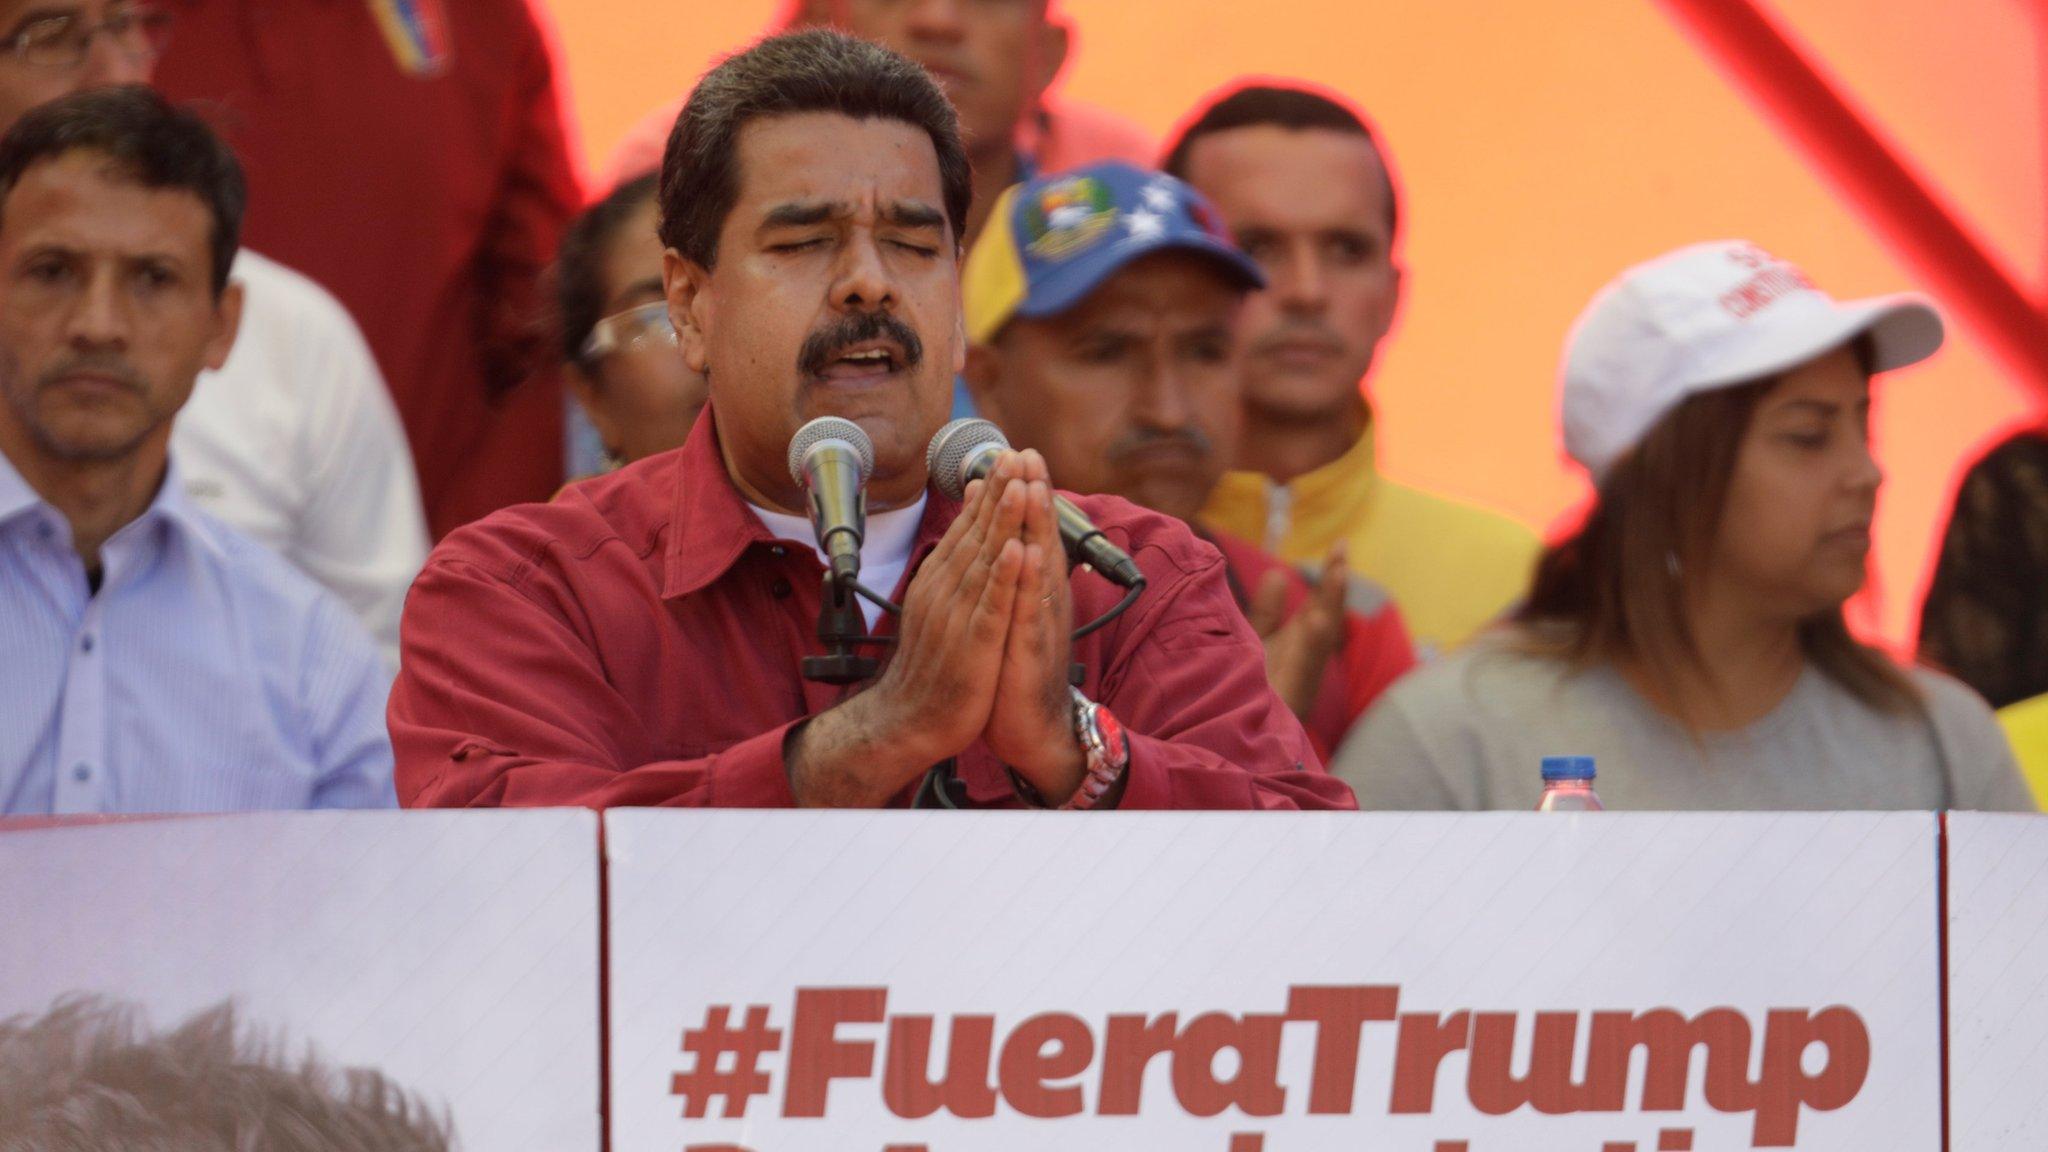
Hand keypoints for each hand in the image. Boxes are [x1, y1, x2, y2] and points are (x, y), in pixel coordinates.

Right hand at [786, 459, 1028, 805]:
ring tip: (1019, 485)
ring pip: (984, 561)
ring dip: (1002, 522)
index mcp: (941, 582)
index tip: (1005, 456)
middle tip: (1014, 454)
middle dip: (998, 493)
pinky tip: (1017, 552)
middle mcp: (946, 591)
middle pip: (976, 534)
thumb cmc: (933, 667)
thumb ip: (955, 569)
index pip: (968, 528)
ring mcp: (958, 616)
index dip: (989, 491)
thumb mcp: (941, 609)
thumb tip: (967, 534)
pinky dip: (1003, 578)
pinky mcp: (973, 645)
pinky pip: (991, 606)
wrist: (910, 721)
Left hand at [982, 448, 1086, 801]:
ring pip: (1040, 566)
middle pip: (1041, 538)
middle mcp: (1044, 601)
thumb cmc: (1017, 673)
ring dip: (1037, 525)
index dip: (1027, 493)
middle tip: (1028, 452)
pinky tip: (1027, 554)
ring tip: (1033, 486)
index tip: (1018, 452)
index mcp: (1036, 591)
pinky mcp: (1031, 650)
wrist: (1032, 731)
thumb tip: (1008, 535)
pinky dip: (1029, 581)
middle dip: (1034, 494)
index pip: (1032, 533)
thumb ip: (1014, 577)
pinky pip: (1030, 610)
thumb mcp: (1014, 616)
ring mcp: (1040, 624)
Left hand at [1248, 543, 1347, 720]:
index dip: (1329, 579)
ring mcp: (1294, 687)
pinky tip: (1317, 623)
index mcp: (1295, 651)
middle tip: (1342, 549)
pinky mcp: (1284, 704)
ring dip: (1330, 608)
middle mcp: (1300, 667)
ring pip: (1317, 645)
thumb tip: (1279, 574)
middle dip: (1334, 587)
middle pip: (1324, 622)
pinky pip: (1299, 675)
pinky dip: (1311, 648)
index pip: (1319, 608)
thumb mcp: (1252, 646)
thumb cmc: (1234, 692)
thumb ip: (1267, 614)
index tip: (1340, 544)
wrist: (1218, 744)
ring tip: (1339, 575)